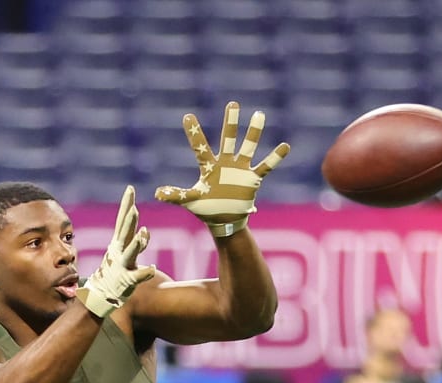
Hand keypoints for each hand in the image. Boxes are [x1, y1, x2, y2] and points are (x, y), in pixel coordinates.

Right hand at [80, 186, 155, 318]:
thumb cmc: (115, 272)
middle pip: (125, 232)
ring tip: (144, 232)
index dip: (126, 204)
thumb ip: (136, 241)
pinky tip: (152, 268)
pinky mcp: (127, 281)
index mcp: (118, 243)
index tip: (130, 188)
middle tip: (134, 206)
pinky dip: (144, 273)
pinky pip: (137, 277)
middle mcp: (119, 252)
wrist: (101, 294)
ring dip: (137, 243)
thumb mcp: (124, 253)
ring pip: (130, 253)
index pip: (123, 220)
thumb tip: (144, 230)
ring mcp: (123, 266)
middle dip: (129, 219)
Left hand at [155, 101, 289, 236]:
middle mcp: (225, 163)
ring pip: (248, 147)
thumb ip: (176, 195)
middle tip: (232, 103)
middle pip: (228, 139)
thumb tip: (156, 193)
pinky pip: (266, 166)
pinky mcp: (252, 179)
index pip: (200, 146)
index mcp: (209, 167)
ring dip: (254, 132)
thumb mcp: (190, 201)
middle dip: (230, 122)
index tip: (187, 116)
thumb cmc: (206, 209)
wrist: (224, 220)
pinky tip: (285, 146)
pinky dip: (275, 158)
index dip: (194, 132)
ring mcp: (240, 169)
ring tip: (259, 114)